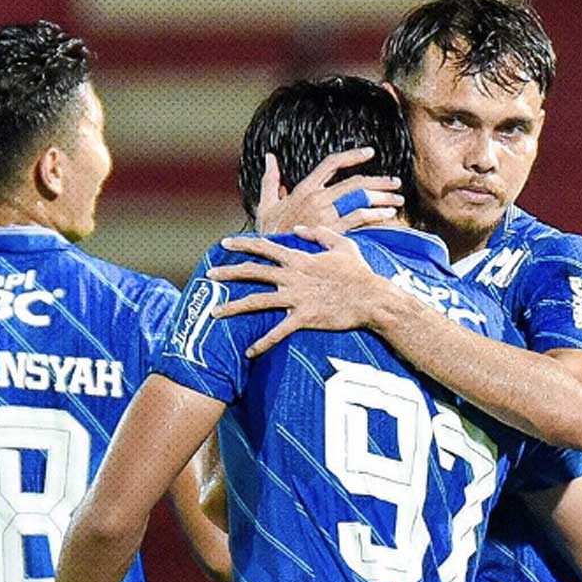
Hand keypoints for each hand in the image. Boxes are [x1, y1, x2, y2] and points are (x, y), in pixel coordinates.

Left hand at [207, 226, 388, 355]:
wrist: (373, 298)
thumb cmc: (359, 272)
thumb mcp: (341, 245)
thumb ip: (318, 234)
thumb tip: (299, 229)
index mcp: (299, 258)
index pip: (264, 247)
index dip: (243, 244)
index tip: (224, 243)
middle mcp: (292, 276)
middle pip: (252, 272)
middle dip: (228, 272)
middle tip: (209, 274)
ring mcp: (296, 297)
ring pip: (257, 301)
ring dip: (233, 308)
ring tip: (214, 313)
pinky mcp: (304, 318)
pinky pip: (278, 332)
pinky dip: (262, 343)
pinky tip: (249, 352)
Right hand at [255, 147, 403, 233]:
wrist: (269, 256)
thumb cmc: (268, 234)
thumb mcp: (265, 204)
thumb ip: (269, 179)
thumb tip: (269, 157)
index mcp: (304, 189)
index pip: (332, 163)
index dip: (353, 155)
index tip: (370, 152)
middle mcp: (317, 198)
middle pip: (355, 182)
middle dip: (379, 181)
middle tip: (395, 183)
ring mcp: (326, 214)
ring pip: (361, 198)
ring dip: (383, 198)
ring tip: (397, 200)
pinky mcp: (332, 231)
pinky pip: (359, 218)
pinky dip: (376, 214)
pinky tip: (387, 215)